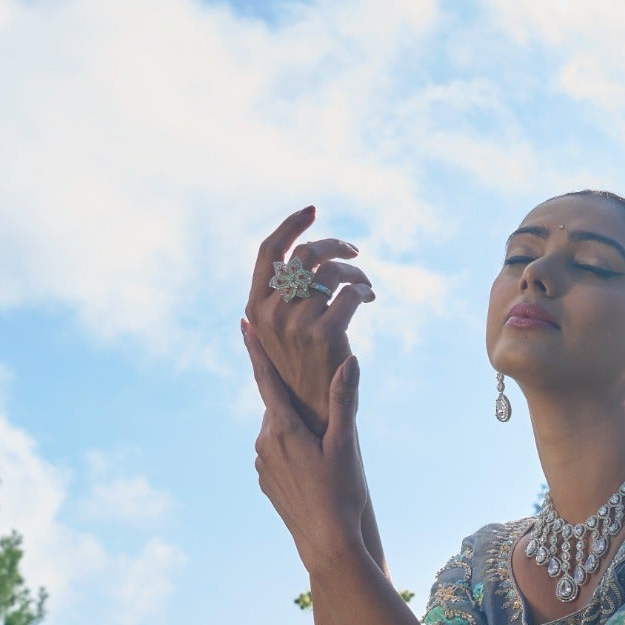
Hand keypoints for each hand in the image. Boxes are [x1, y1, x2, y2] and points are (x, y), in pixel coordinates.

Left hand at [244, 321, 369, 572]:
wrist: (327, 544)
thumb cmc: (341, 494)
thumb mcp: (345, 445)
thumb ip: (343, 400)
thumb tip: (350, 361)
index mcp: (283, 428)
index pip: (266, 379)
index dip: (256, 351)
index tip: (243, 325)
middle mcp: (264, 442)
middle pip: (278, 408)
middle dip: (293, 402)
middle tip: (313, 406)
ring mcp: (262, 464)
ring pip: (278, 433)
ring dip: (295, 431)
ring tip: (321, 449)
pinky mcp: (265, 482)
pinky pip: (276, 456)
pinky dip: (291, 454)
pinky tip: (313, 470)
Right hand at [245, 206, 372, 433]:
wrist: (313, 413)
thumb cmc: (298, 373)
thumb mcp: (275, 338)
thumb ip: (272, 308)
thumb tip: (263, 291)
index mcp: (255, 306)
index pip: (269, 251)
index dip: (290, 225)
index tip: (313, 211)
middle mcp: (271, 312)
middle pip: (305, 254)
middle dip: (334, 245)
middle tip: (354, 253)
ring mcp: (297, 323)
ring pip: (332, 272)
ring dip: (354, 272)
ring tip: (364, 285)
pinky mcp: (326, 334)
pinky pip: (350, 293)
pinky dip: (363, 289)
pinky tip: (368, 298)